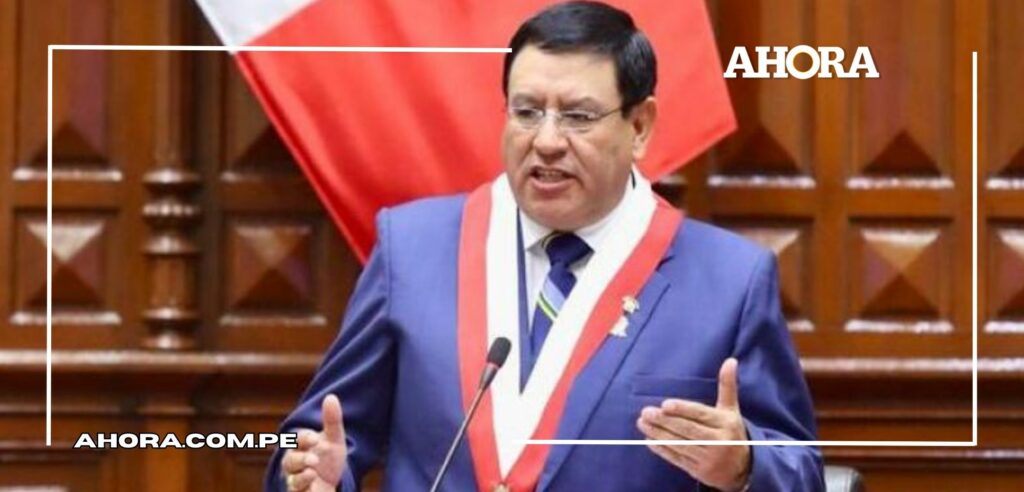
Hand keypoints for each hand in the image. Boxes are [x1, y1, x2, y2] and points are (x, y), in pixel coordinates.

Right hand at [281, 394, 348, 490]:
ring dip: (300, 477)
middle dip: (301, 459)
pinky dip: (304, 490)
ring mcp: (297, 480)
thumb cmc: (328, 457)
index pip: (298, 440)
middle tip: (314, 459)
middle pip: (290, 461)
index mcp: (301, 446)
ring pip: (292, 480)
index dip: (305, 439)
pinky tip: (313, 487)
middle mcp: (295, 463)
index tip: (315, 439)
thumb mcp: (334, 439)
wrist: (333, 481)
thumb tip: (331, 397)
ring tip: (312, 473)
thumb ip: (332, 419)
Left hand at [636, 358, 750, 490]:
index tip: (665, 404)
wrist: (743, 469)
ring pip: (680, 444)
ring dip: (658, 434)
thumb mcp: (731, 410)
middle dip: (665, 421)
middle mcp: (718, 442)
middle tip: (646, 412)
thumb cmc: (732, 432)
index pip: (701, 415)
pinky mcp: (698, 471)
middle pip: (688, 430)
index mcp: (726, 424)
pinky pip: (677, 459)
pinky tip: (649, 440)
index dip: (683, 409)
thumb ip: (727, 386)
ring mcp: (708, 458)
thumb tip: (730, 361)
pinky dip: (662, 450)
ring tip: (642, 423)